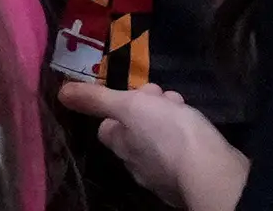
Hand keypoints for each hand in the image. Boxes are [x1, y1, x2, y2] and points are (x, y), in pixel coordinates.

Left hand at [58, 80, 249, 210]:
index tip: (140, 93)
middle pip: (136, 132)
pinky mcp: (187, 180)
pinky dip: (186, 140)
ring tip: (183, 107)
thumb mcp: (129, 106)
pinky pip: (181, 154)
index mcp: (120, 146)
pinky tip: (197, 132)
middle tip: (166, 97)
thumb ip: (97, 99)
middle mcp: (137, 165)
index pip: (109, 127)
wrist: (211, 172)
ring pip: (159, 142)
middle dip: (149, 110)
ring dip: (168, 120)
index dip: (121, 107)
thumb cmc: (167, 134)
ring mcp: (162, 176)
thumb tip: (61, 93)